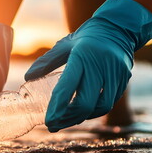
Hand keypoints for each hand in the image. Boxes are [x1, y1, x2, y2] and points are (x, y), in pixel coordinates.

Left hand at [25, 0, 151, 131]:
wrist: (118, 27)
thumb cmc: (86, 37)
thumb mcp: (64, 45)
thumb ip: (46, 62)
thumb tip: (27, 77)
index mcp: (82, 56)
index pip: (68, 87)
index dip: (58, 107)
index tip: (48, 121)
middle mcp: (100, 65)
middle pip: (85, 103)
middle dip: (68, 118)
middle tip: (53, 125)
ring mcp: (115, 73)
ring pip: (100, 107)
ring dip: (82, 117)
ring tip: (66, 120)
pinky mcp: (124, 79)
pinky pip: (109, 102)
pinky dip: (95, 111)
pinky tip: (83, 113)